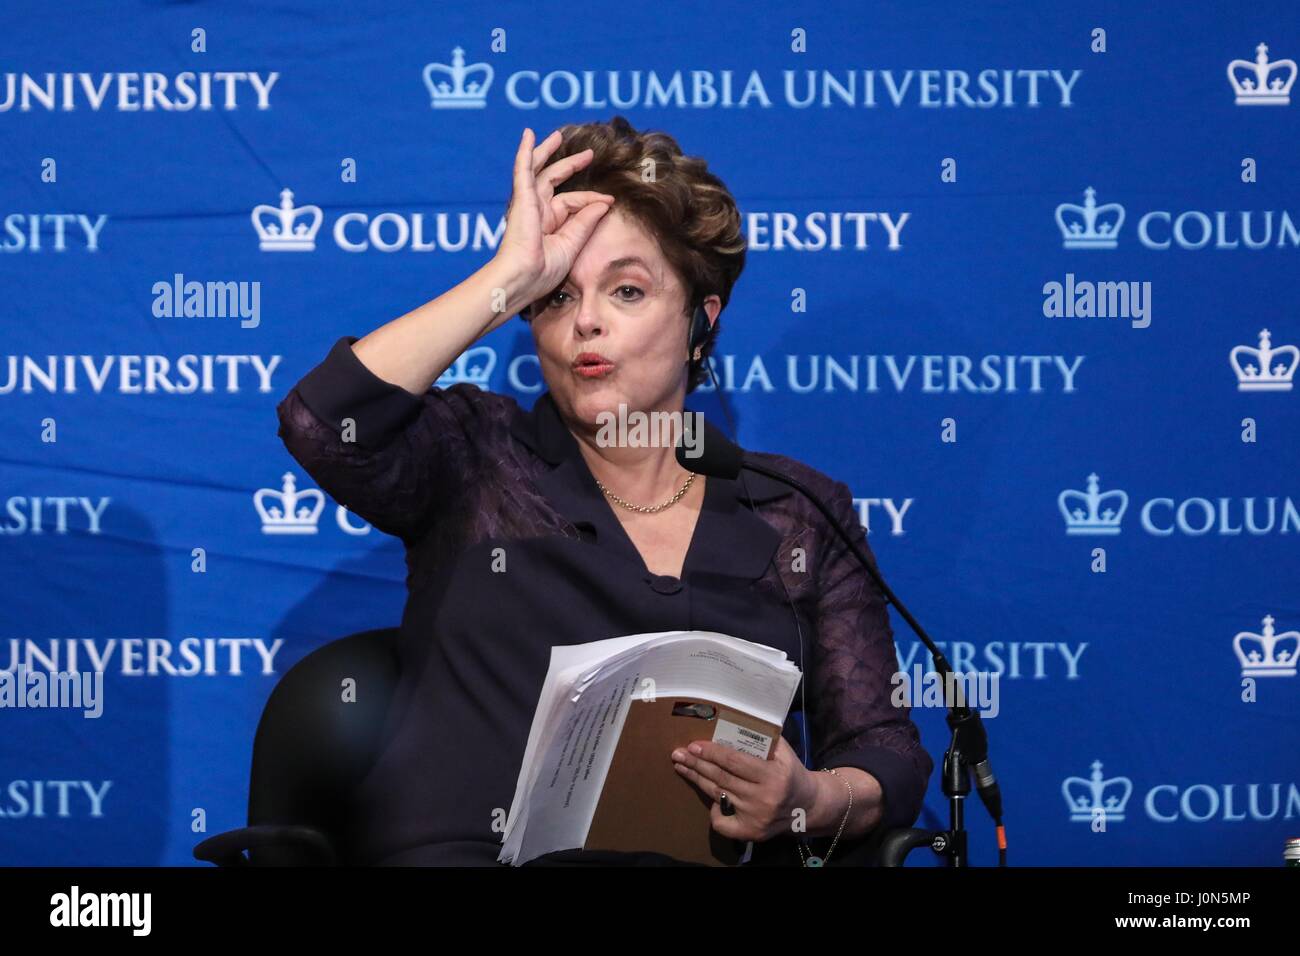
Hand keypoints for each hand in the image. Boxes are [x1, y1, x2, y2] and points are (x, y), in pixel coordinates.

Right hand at [491, 127, 614, 323]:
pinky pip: (522, 169)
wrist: (523, 277)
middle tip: (588, 155)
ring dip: (547, 151)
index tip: (610, 201)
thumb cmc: (543, 271)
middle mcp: (537, 210)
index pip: (572, 202)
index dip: (591, 199)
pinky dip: (525, 151)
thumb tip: (604, 203)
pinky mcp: (522, 198)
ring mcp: (528, 203)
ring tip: (556, 137)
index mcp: (548, 223)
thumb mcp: (573, 244)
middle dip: (570, 166)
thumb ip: (586, 222)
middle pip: (553, 180)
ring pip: (538, 170)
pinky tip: (529, 135)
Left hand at [670, 735, 819, 842]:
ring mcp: (755, 817)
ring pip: (718, 794)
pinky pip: (723, 823)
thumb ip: (765, 738)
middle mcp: (763, 797)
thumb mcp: (784, 752)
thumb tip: (737, 720)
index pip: (735, 762)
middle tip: (678, 754)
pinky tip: (710, 798)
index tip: (694, 745)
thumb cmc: (791, 773)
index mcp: (773, 775)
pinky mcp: (751, 832)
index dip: (712, 753)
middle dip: (697, 764)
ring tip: (681, 766)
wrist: (806, 807)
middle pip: (721, 778)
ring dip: (697, 779)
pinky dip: (714, 811)